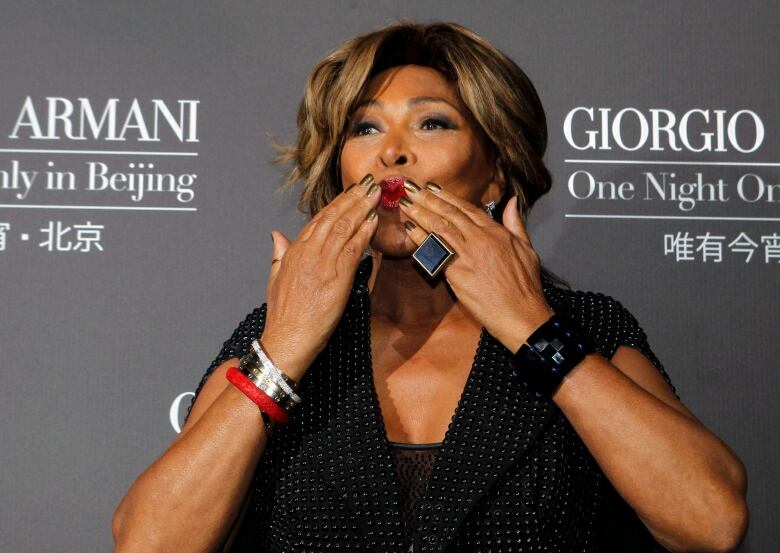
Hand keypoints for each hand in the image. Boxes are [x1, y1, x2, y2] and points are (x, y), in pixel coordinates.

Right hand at [262, 175, 379, 380]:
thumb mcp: (274, 279)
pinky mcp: (336, 277)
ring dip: (362, 208)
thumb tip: (276, 235)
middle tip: (369, 184)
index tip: (351, 192)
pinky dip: (364, 232)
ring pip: (344, 227)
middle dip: (353, 198)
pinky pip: (353, 248)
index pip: (319, 219)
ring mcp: (322, 262)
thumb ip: (278, 253)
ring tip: (376, 194)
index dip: (337, 203)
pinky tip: (374, 220)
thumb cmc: (283, 316)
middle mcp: (308, 252)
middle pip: (333, 217)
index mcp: (294, 251)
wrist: (287, 339)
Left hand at [399, 181, 553, 351]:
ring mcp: (466, 253)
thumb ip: (515, 224)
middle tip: (411, 188)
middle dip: (427, 198)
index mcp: (495, 231)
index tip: (432, 188)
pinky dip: (419, 236)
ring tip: (405, 203)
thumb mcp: (527, 249)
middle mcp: (479, 238)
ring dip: (419, 212)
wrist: (521, 313)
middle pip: (449, 213)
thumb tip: (511, 203)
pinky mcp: (456, 271)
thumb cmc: (525, 286)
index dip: (447, 196)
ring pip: (439, 226)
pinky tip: (408, 228)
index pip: (466, 208)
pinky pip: (433, 249)